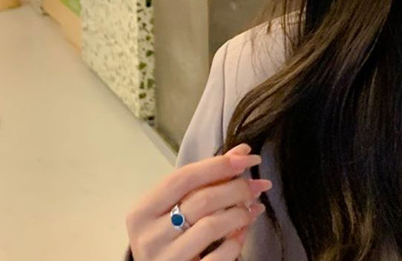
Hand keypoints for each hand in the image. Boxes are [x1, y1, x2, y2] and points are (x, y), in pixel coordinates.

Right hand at [125, 142, 271, 260]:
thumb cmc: (165, 233)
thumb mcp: (175, 204)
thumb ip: (205, 177)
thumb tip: (242, 151)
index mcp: (142, 211)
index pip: (184, 177)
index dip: (219, 164)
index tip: (248, 157)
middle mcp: (149, 237)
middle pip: (202, 201)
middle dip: (237, 188)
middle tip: (259, 184)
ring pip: (212, 226)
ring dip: (240, 213)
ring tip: (254, 207)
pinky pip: (218, 258)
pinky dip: (236, 241)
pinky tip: (244, 231)